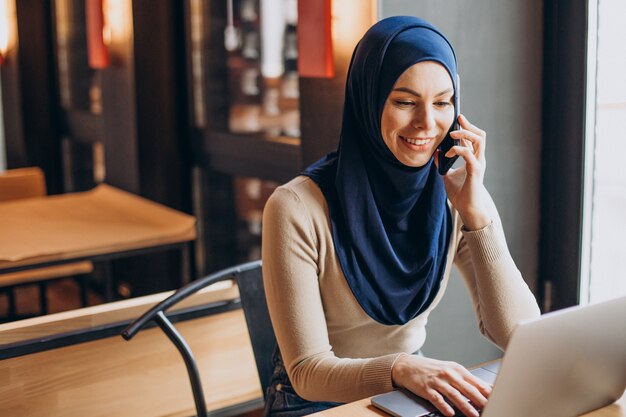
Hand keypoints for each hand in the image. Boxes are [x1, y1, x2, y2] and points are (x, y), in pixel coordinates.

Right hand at [391, 355, 491, 416]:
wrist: (407, 365)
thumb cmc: (431, 369)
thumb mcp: (450, 370)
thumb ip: (465, 380)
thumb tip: (485, 389)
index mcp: (457, 369)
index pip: (475, 382)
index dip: (487, 391)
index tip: (497, 398)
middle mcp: (448, 374)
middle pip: (467, 388)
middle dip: (480, 399)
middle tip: (489, 407)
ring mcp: (437, 381)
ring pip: (454, 395)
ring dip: (465, 406)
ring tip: (474, 415)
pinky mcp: (426, 388)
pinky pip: (437, 399)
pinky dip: (444, 406)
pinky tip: (450, 413)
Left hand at [434, 114, 490, 229]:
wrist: (467, 208)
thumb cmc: (460, 193)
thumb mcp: (447, 176)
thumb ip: (442, 164)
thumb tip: (435, 154)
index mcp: (473, 159)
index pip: (473, 138)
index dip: (466, 127)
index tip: (457, 119)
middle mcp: (478, 159)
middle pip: (480, 135)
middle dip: (469, 125)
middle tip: (458, 118)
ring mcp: (478, 164)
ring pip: (479, 140)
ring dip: (465, 134)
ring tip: (452, 133)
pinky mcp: (476, 171)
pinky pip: (470, 154)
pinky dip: (459, 149)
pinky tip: (449, 153)